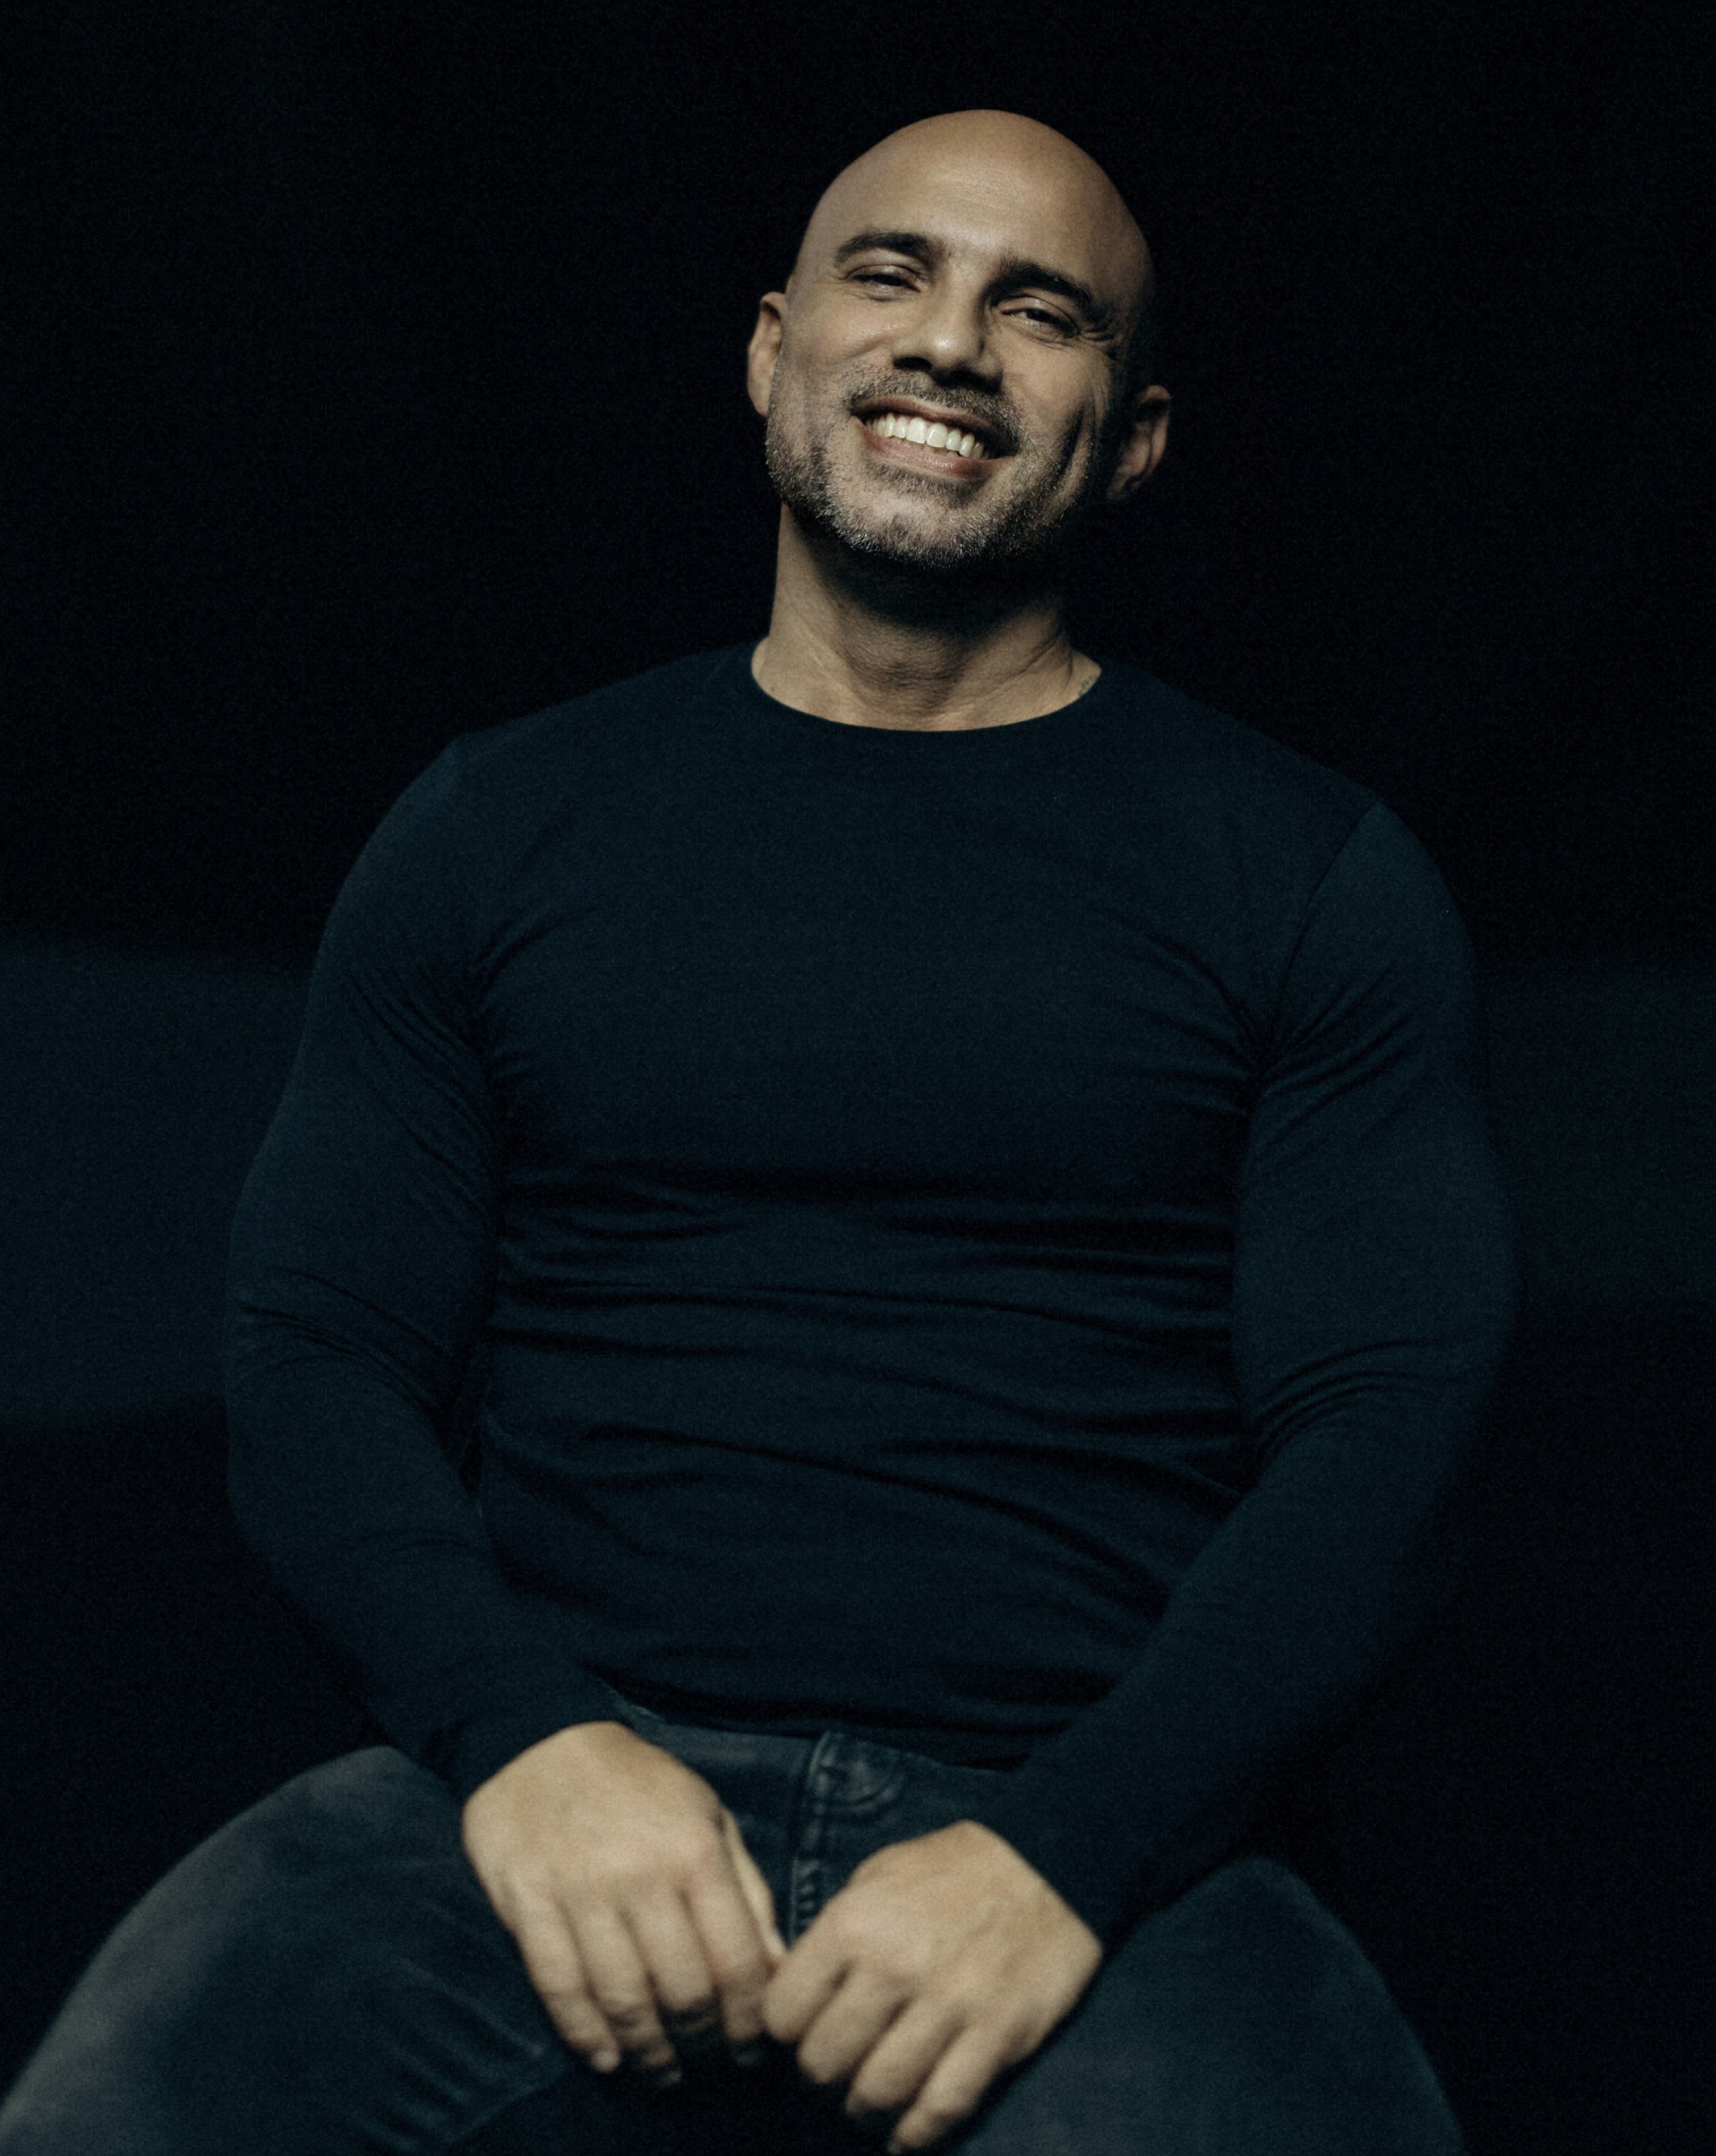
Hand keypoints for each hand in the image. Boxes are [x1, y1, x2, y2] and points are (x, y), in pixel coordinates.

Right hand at [461, 1721, 785, 2085]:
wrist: (543, 1741)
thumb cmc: (639, 1785)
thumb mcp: (710, 1816)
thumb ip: (747, 1889)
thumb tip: (779, 1965)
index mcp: (696, 1852)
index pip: (739, 1961)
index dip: (750, 2021)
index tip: (753, 2050)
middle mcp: (642, 1875)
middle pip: (685, 1992)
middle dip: (704, 2045)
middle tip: (709, 2067)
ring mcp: (581, 1891)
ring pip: (624, 2000)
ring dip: (649, 2052)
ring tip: (663, 2072)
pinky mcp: (528, 1903)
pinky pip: (560, 1988)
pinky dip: (585, 2035)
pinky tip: (607, 2057)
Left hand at [762, 1819, 1102, 2150]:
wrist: (1046, 1864)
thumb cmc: (953, 1869)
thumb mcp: (877, 1876)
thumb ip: (835, 1935)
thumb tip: (798, 1990)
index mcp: (855, 1923)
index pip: (784, 2013)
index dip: (787, 2028)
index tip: (801, 2029)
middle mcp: (894, 1967)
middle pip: (823, 2062)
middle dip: (821, 2072)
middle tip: (834, 2067)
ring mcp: (949, 2006)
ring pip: (877, 2092)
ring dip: (863, 2106)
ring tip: (864, 2099)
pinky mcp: (996, 2036)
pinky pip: (941, 2107)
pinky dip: (915, 2131)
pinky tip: (903, 2132)